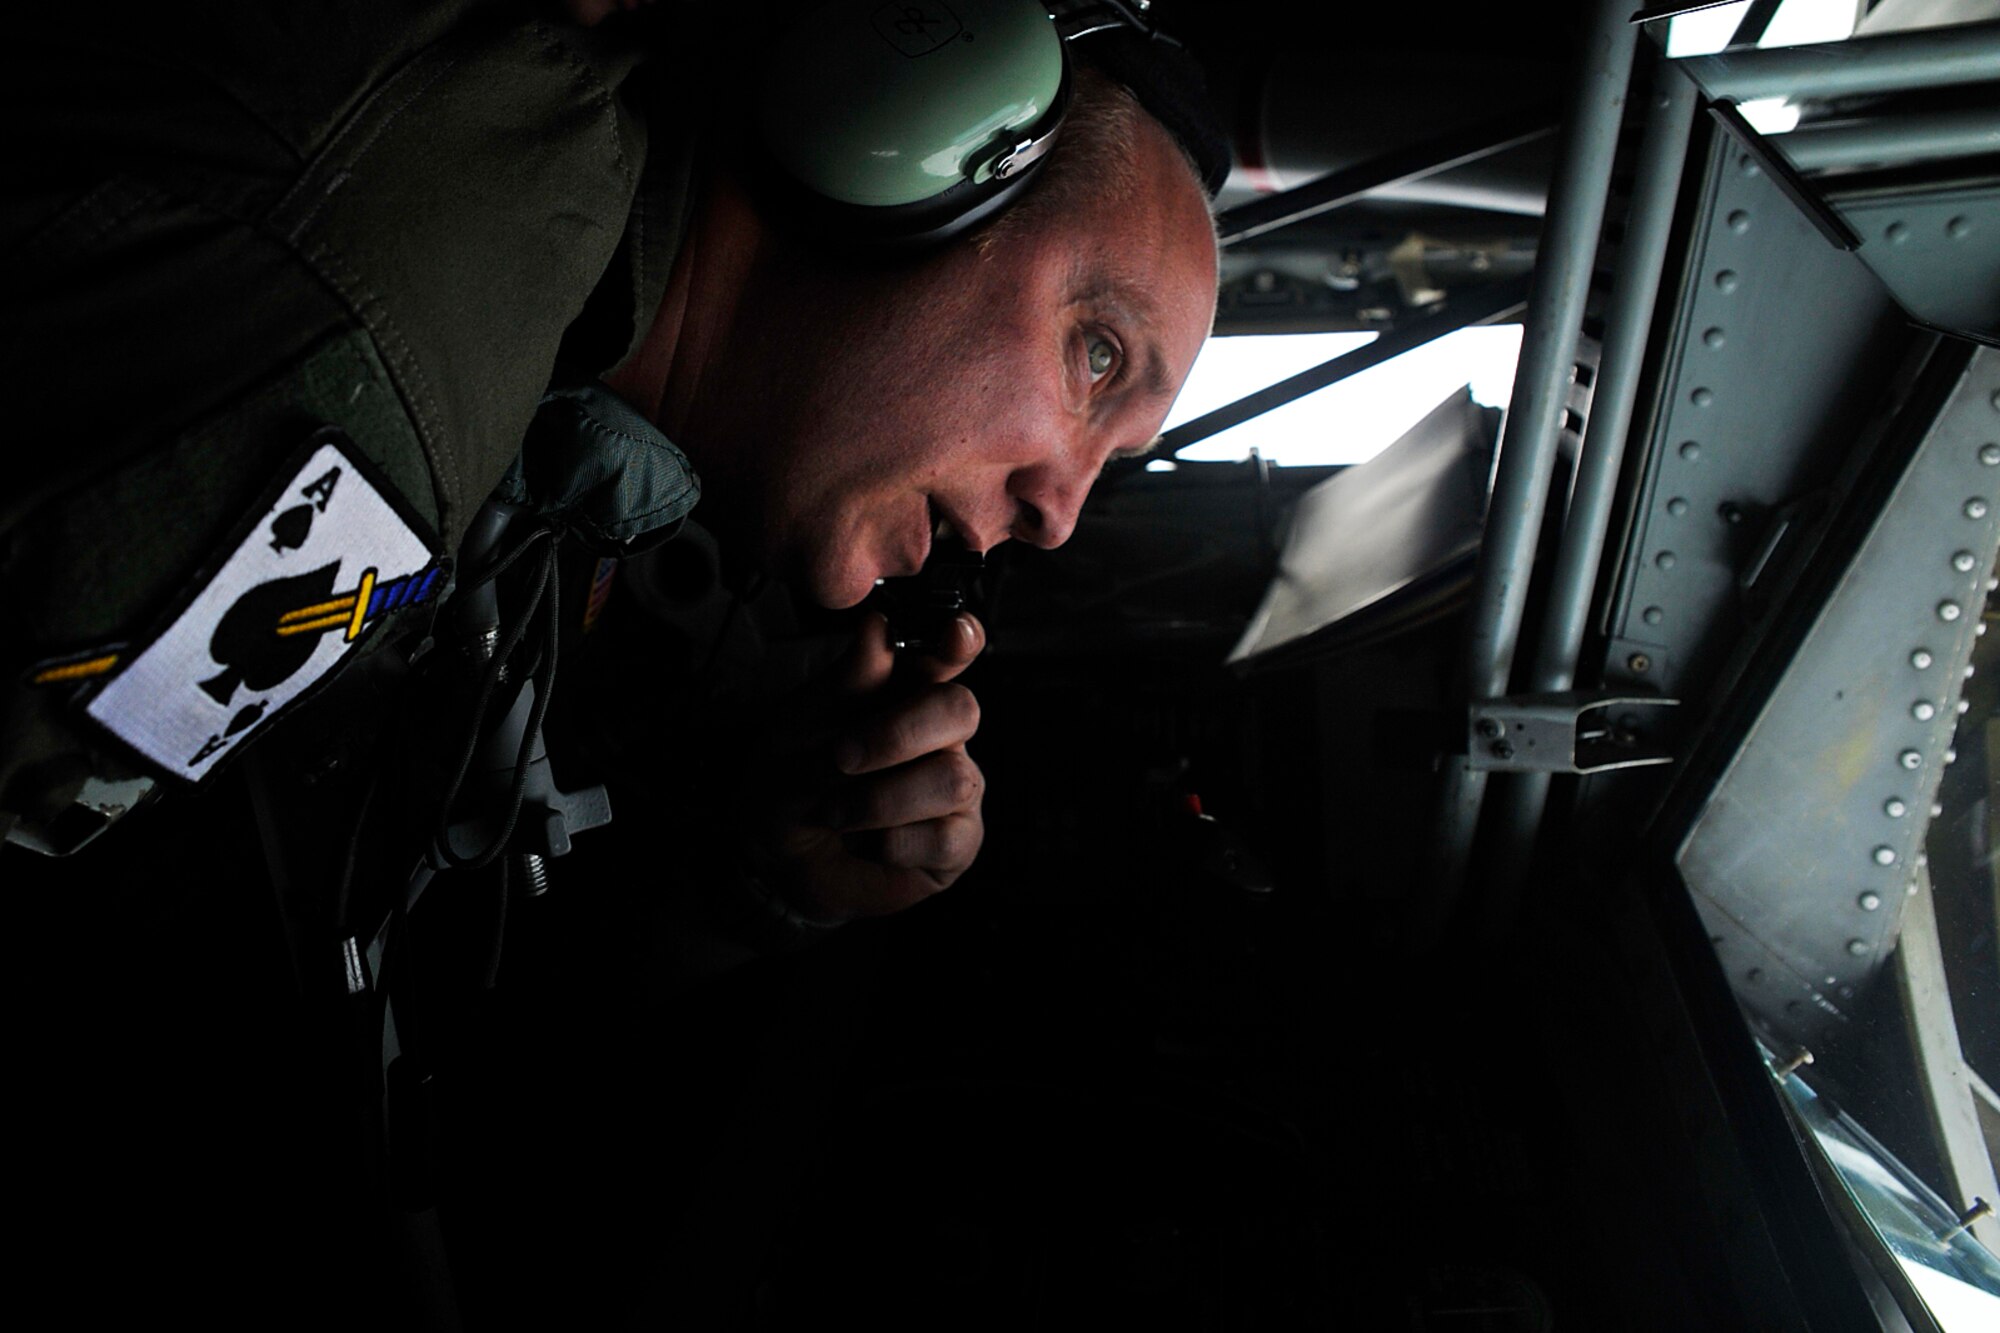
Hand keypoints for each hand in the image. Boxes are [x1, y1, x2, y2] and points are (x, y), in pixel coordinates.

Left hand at [757, 611, 986, 923]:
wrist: (778, 860)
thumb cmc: (791, 782)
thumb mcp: (798, 729)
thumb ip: (844, 684)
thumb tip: (878, 628)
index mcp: (903, 692)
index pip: (947, 653)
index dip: (958, 641)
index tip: (953, 633)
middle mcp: (939, 735)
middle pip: (961, 709)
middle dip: (898, 734)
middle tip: (841, 757)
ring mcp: (955, 788)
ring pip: (953, 780)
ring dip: (878, 800)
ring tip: (833, 813)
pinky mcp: (958, 844)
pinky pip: (946, 838)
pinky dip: (888, 843)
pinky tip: (861, 843)